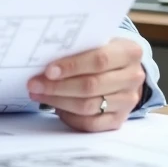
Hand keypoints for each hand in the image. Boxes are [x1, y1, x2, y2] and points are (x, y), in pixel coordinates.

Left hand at [27, 37, 145, 132]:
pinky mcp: (119, 120)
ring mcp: (128, 101)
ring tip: (39, 93)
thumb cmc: (102, 52)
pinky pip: (90, 124)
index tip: (48, 70)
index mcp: (129, 52)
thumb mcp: (96, 42)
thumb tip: (43, 57)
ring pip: (88, 106)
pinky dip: (69, 117)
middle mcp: (133, 77)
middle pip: (91, 85)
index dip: (72, 66)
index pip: (99, 59)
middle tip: (34, 84)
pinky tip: (55, 107)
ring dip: (58, 100)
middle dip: (58, 86)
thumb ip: (77, 47)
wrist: (122, 70)